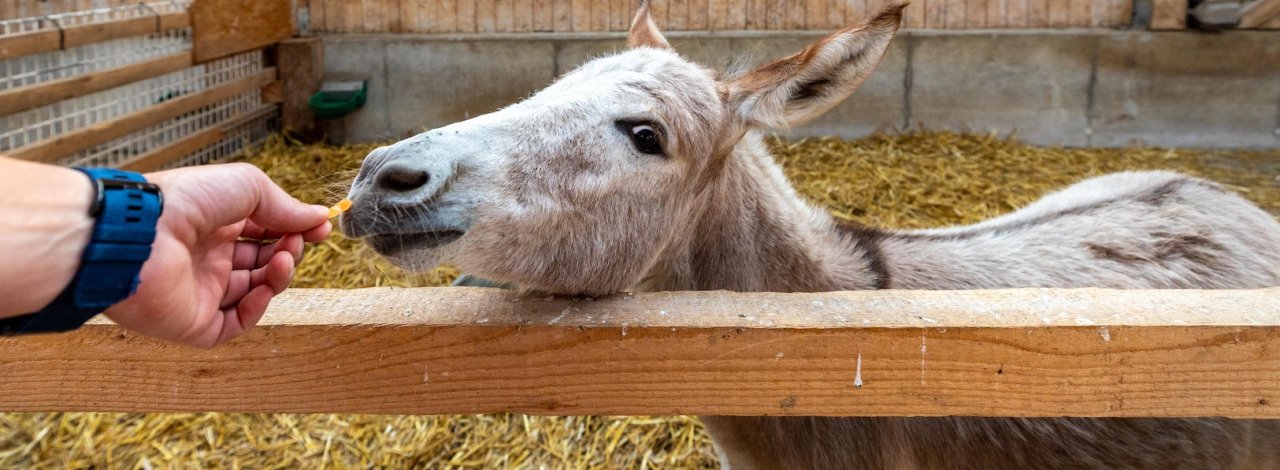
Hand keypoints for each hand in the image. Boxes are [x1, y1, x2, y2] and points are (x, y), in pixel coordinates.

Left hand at [103, 163, 330, 346]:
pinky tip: (264, 289)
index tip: (321, 227)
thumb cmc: (184, 202)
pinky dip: (256, 309)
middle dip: (289, 252)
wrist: (138, 236)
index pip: (265, 231)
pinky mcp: (194, 322)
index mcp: (215, 224)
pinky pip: (235, 322)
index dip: (294, 229)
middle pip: (264, 262)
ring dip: (279, 276)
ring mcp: (202, 291)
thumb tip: (319, 217)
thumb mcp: (246, 187)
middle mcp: (209, 257)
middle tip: (298, 242)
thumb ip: (284, 206)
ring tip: (284, 260)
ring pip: (255, 292)